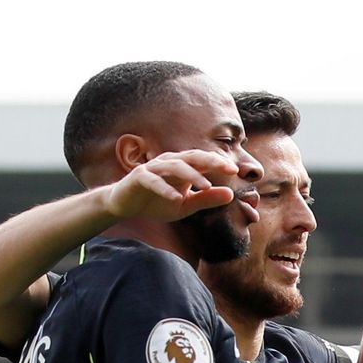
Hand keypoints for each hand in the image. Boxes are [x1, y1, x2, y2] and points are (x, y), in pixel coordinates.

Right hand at [102, 150, 240, 221]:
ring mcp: (154, 169)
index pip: (203, 161)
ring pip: (174, 167)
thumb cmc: (158, 201)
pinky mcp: (139, 178)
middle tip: (228, 169)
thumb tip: (231, 194)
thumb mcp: (186, 205)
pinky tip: (176, 198)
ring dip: (191, 175)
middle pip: (192, 157)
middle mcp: (169, 163)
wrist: (127, 205)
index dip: (218, 163)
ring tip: (206, 186)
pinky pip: (153, 181)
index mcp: (182, 167)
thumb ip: (206, 199)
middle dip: (210, 161)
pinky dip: (165, 189)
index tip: (235, 170)